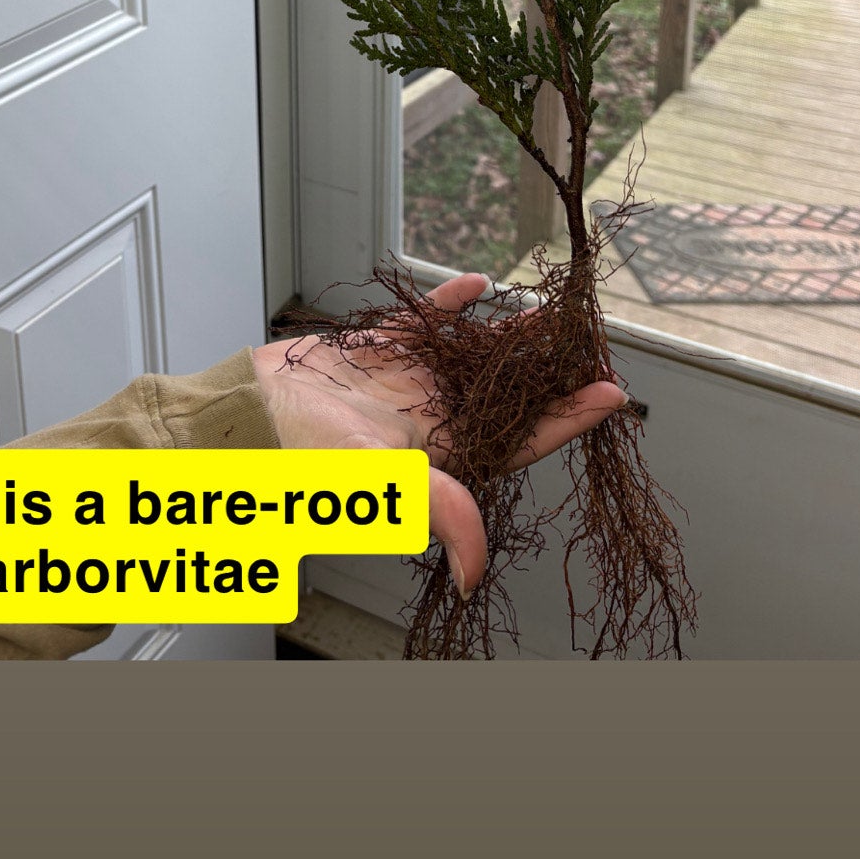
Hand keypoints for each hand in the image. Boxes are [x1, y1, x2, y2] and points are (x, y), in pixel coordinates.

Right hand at [250, 275, 627, 598]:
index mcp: (442, 456)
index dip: (570, 418)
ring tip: (549, 314)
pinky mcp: (375, 354)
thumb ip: (440, 511)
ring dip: (510, 336)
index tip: (615, 393)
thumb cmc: (303, 461)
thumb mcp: (381, 485)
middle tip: (593, 342)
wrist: (245, 420)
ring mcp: (404, 385)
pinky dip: (449, 306)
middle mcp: (431, 421)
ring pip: (473, 356)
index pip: (523, 438)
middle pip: (509, 395)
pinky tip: (475, 286)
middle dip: (551, 372)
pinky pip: (424, 326)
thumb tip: (480, 572)